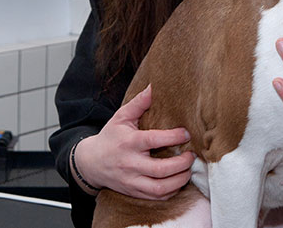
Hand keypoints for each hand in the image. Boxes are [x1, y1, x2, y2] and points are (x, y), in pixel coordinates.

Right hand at [73, 84, 195, 199]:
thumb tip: (155, 86)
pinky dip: (171, 191)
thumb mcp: (121, 117)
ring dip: (179, 180)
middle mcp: (130, 164)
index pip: (153, 140)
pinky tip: (178, 180)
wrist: (90, 163)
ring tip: (188, 169)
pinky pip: (156, 197)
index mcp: (129, 143)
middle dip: (182, 164)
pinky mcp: (133, 192)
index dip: (173, 137)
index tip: (187, 133)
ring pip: (160, 188)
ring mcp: (131, 181)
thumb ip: (140, 102)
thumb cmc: (110, 137)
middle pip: (160, 170)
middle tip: (192, 155)